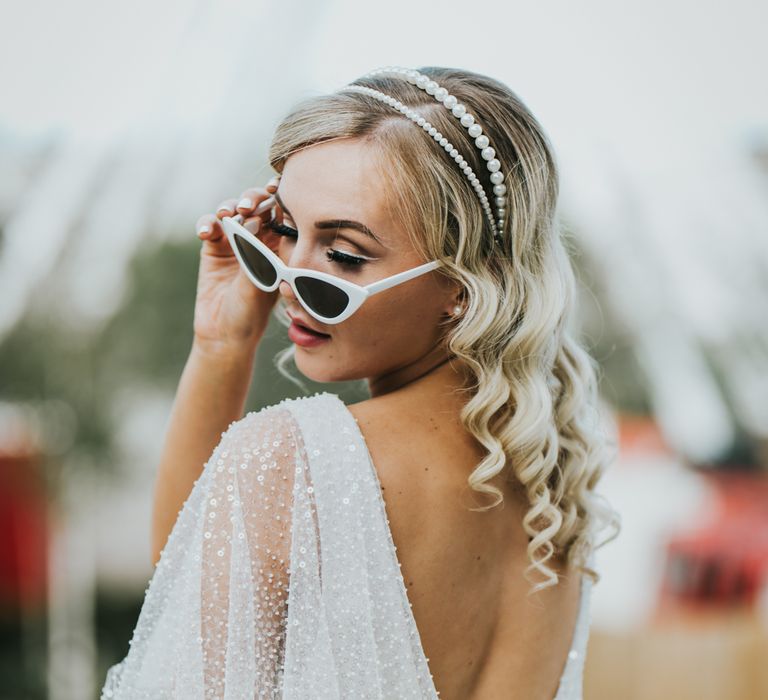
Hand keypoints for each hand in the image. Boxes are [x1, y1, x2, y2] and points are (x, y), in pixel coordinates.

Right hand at [192, 176, 282, 351]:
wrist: (224, 334)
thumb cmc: (251, 313)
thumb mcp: (259, 284)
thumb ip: (256, 253)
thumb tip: (254, 223)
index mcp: (279, 246)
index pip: (282, 214)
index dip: (278, 198)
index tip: (273, 189)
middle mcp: (259, 239)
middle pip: (257, 206)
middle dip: (252, 199)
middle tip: (246, 208)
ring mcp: (235, 241)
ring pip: (233, 210)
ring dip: (229, 207)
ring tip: (227, 215)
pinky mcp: (213, 247)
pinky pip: (210, 225)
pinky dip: (207, 223)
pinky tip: (205, 233)